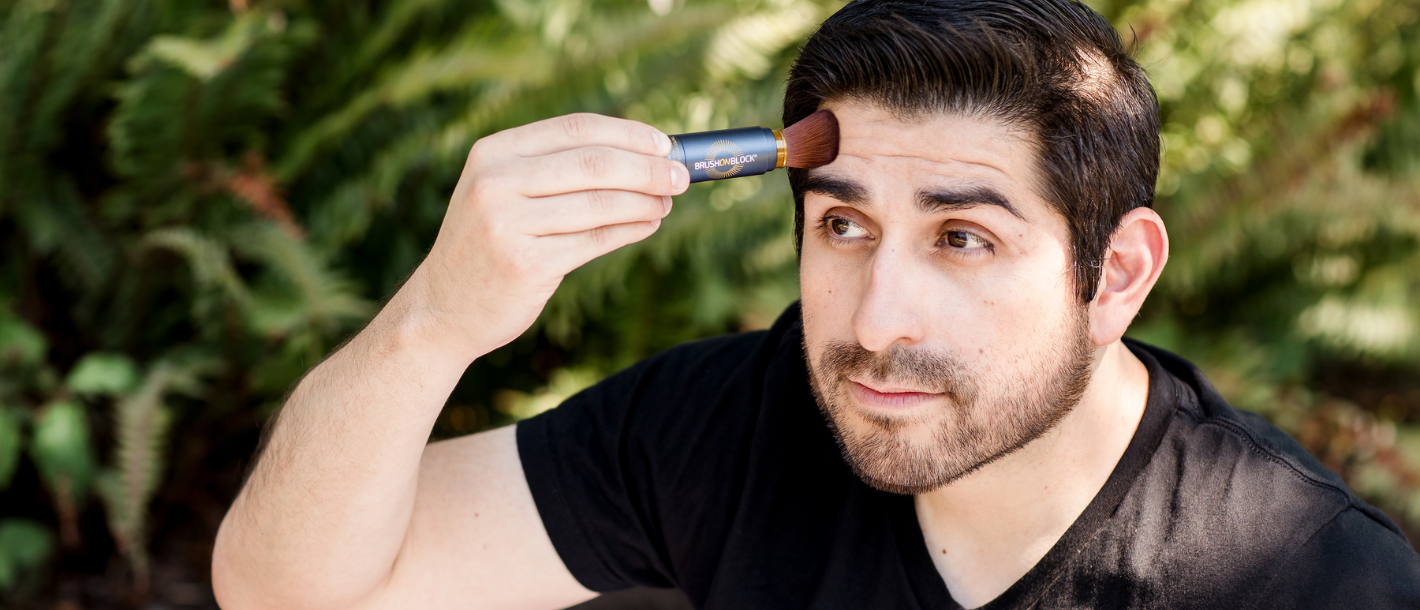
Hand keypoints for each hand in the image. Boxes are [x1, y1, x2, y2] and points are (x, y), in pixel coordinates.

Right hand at [404, 113, 689, 360]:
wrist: (442, 309)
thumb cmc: (488, 246)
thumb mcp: (503, 193)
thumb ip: (557, 170)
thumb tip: (644, 156)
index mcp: (494, 152)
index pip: (576, 129)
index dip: (628, 133)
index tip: (665, 144)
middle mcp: (496, 182)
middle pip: (595, 163)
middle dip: (648, 168)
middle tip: (681, 177)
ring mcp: (508, 224)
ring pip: (601, 203)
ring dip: (645, 202)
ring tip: (666, 205)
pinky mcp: (526, 263)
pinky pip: (596, 240)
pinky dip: (630, 230)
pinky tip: (648, 225)